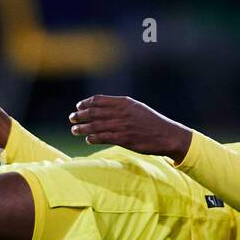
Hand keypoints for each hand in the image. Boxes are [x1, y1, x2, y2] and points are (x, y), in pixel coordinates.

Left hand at [69, 95, 192, 162]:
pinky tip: (88, 139)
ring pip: (96, 126)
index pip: (98, 100)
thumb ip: (120, 106)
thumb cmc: (151, 122)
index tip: (78, 106)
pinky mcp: (124, 139)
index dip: (86, 103)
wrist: (167, 135)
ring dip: (82, 128)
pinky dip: (93, 138)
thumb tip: (102, 107)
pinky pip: (103, 137)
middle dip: (80, 115)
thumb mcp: (136, 108)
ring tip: (75, 130)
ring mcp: (122, 126)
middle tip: (72, 118)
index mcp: (124, 102)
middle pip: (94, 112)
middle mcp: (121, 112)